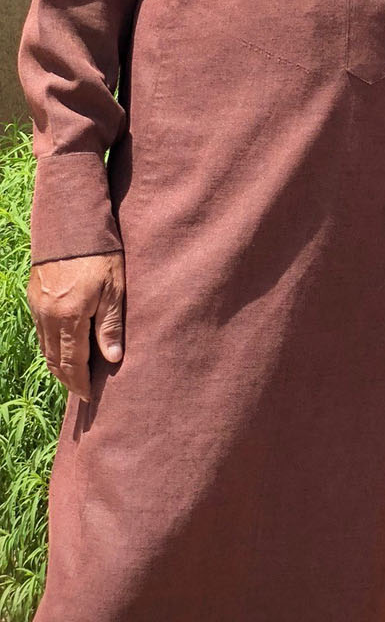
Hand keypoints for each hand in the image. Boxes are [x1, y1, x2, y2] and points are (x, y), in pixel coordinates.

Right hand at [27, 251, 125, 402]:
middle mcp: (48, 316)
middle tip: (80, 393)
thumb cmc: (100, 254)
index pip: (73, 362)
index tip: (88, 398)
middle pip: (55, 360)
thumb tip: (113, 359)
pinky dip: (51, 347)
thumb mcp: (114, 288)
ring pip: (45, 347)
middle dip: (67, 379)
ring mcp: (38, 307)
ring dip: (58, 365)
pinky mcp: (34, 297)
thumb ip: (111, 325)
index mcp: (70, 317)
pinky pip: (41, 332)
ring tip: (73, 376)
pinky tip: (62, 349)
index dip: (80, 383)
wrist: (70, 223)